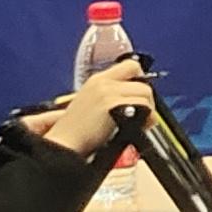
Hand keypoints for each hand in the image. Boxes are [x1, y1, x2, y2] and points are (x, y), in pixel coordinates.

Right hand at [43, 56, 159, 147]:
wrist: (64, 145)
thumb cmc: (75, 133)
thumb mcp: (90, 104)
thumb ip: (111, 96)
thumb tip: (137, 101)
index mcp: (97, 80)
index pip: (131, 66)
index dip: (140, 80)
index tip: (140, 96)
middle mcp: (103, 83)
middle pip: (142, 82)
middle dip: (146, 100)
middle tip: (143, 116)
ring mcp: (107, 93)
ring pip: (145, 93)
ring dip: (148, 110)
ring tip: (139, 123)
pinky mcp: (112, 104)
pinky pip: (142, 106)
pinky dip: (145, 118)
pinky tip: (137, 128)